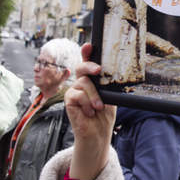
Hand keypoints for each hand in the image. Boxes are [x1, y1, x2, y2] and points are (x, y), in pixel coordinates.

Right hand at [66, 43, 115, 179]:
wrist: (98, 134)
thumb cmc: (104, 115)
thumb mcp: (110, 97)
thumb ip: (106, 85)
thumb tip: (108, 74)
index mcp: (92, 80)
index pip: (88, 62)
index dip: (87, 52)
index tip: (90, 45)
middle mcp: (81, 83)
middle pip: (81, 67)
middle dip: (90, 66)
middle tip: (98, 71)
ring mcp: (74, 91)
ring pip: (83, 83)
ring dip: (94, 96)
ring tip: (98, 108)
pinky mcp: (69, 100)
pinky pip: (77, 95)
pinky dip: (86, 104)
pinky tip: (89, 112)